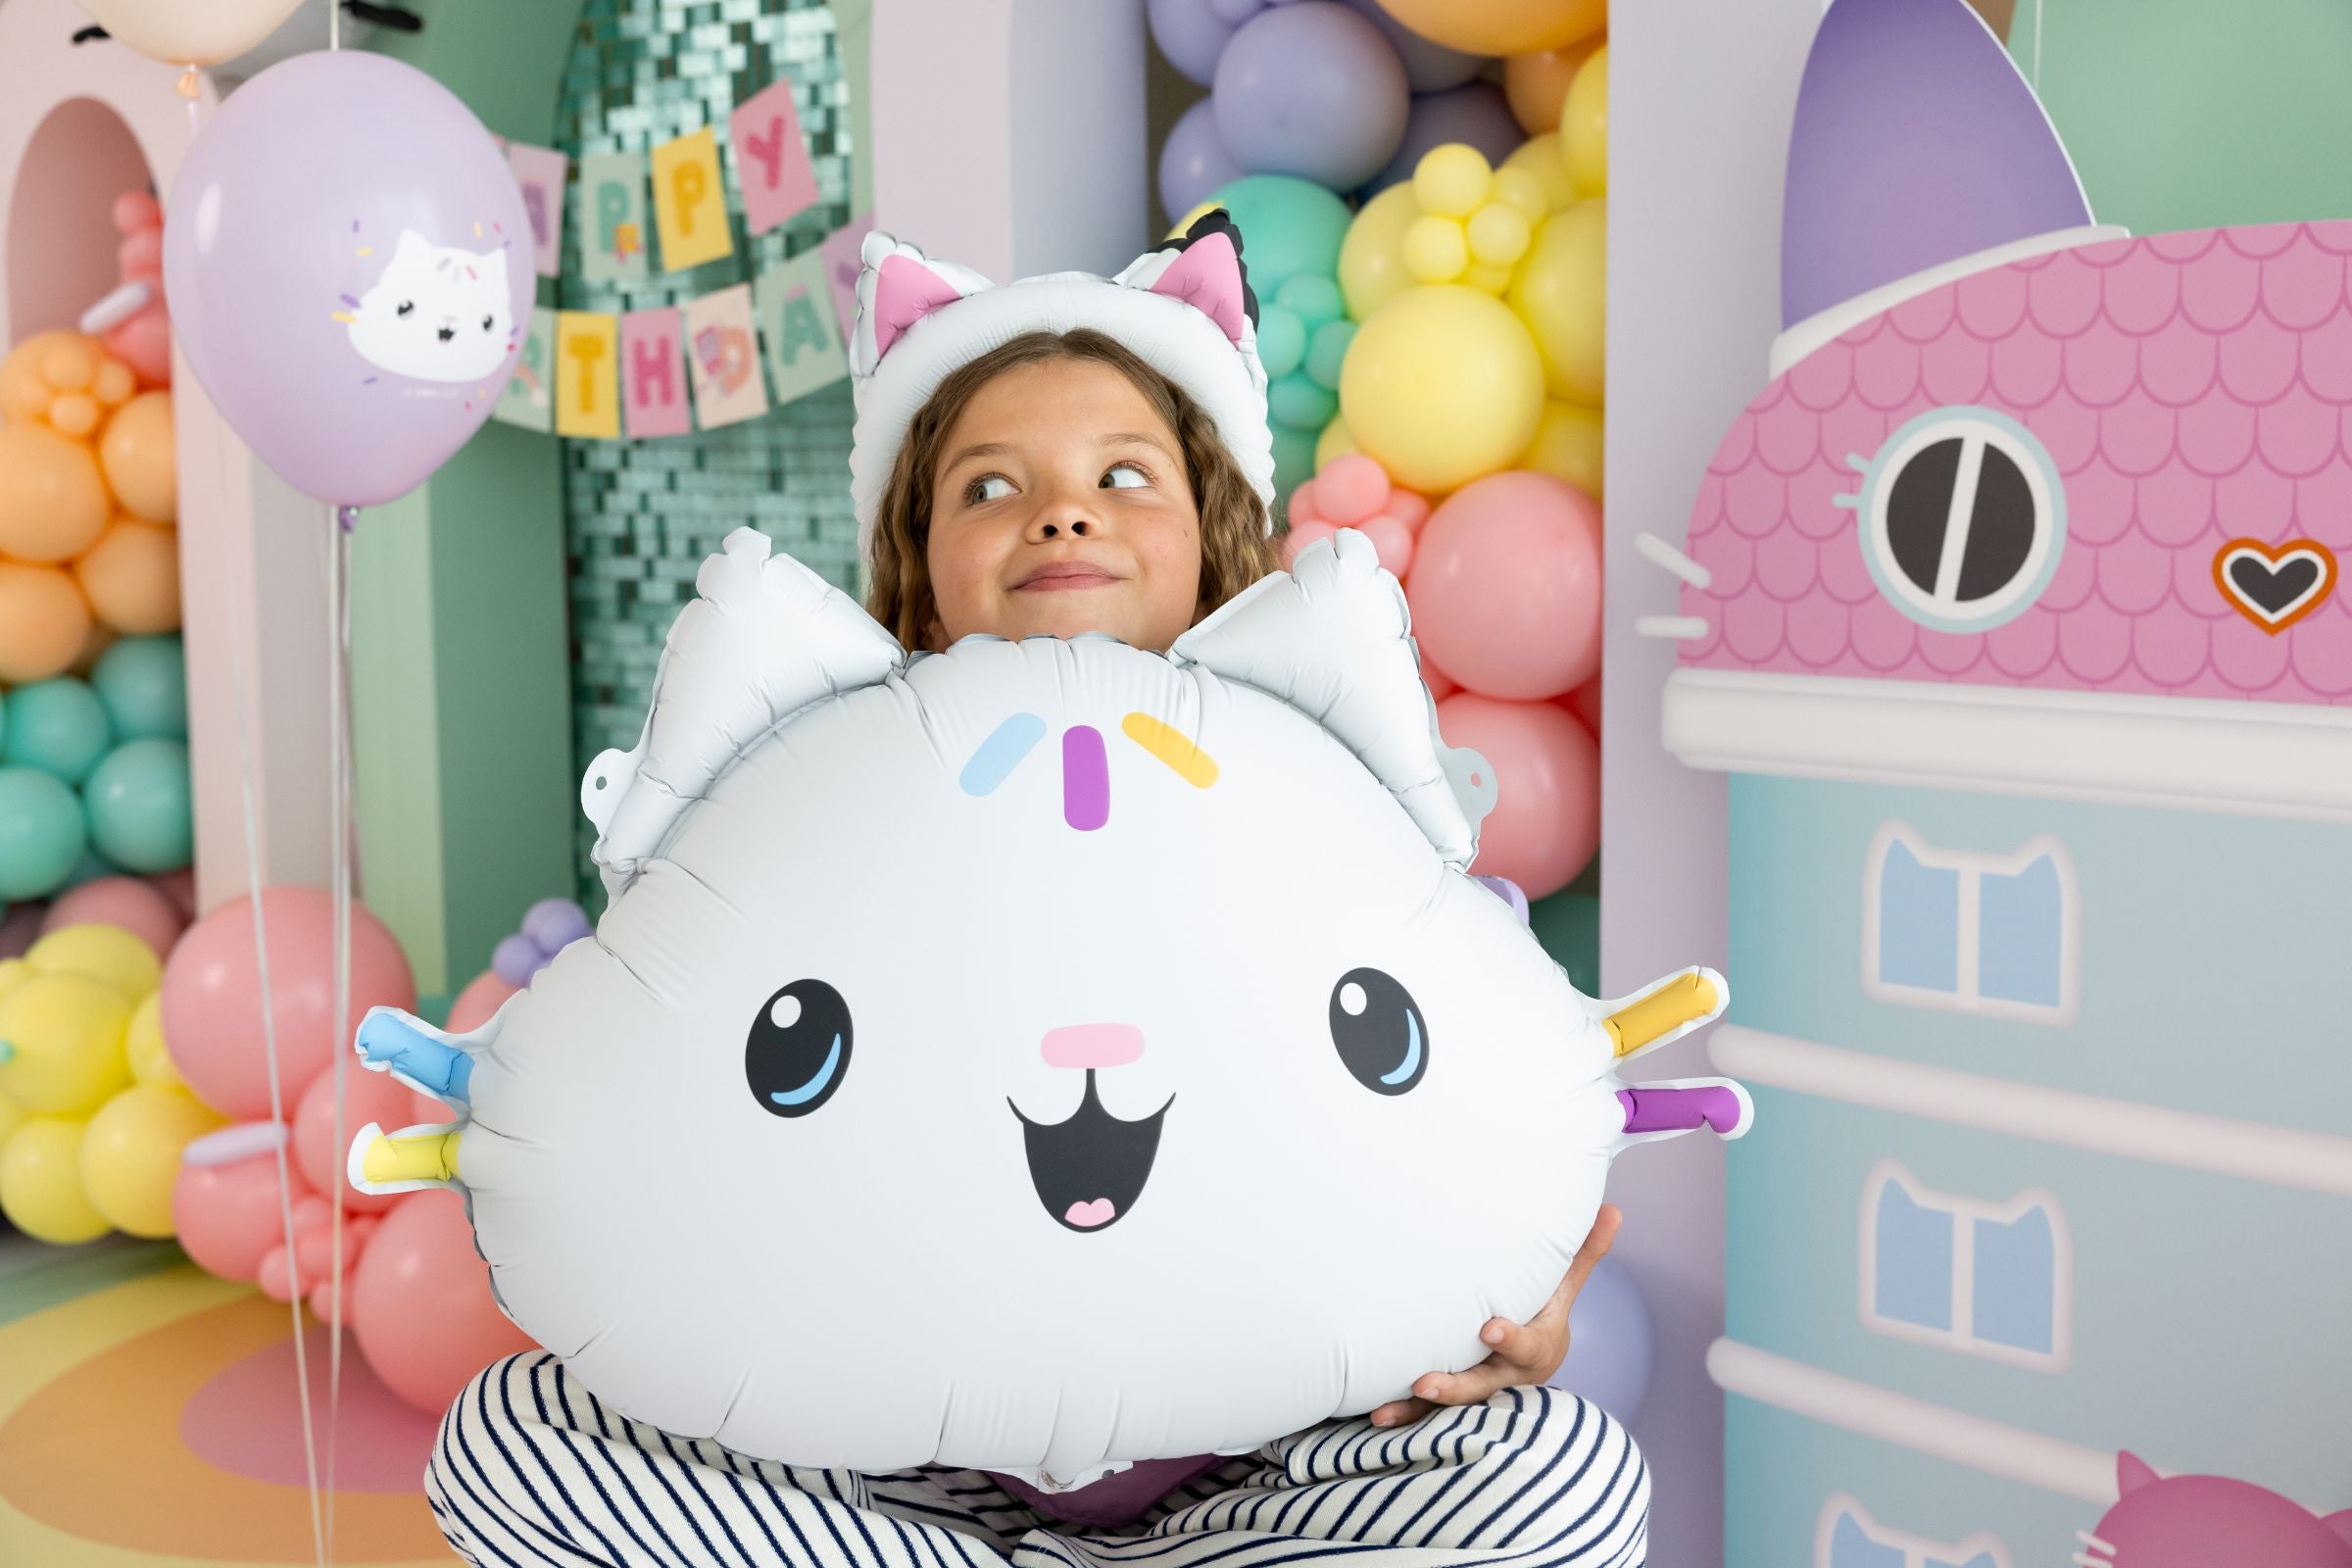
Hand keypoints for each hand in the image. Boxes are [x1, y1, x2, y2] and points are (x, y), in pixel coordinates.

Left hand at [1368, 1203, 1621, 1427]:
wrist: (1529, 1360)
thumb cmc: (1541, 1314)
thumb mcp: (1562, 1288)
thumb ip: (1581, 1255)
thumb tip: (1612, 1209)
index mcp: (1536, 1348)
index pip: (1525, 1347)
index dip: (1509, 1341)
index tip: (1489, 1328)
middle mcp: (1505, 1376)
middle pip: (1482, 1385)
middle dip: (1455, 1386)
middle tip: (1425, 1381)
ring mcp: (1478, 1391)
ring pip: (1451, 1406)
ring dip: (1419, 1409)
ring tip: (1387, 1408)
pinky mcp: (1453, 1404)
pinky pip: (1428, 1416)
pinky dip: (1404, 1417)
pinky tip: (1377, 1416)